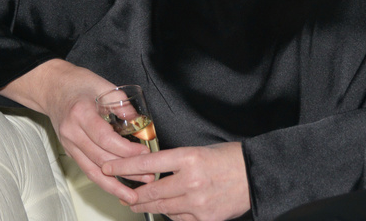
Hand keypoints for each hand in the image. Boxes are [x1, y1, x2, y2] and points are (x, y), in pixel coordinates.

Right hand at [0, 59, 151, 201]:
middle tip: (147, 175)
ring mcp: (69, 144)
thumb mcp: (102, 85)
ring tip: (133, 194)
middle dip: (125, 169)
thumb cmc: (76, 83)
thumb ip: (121, 104)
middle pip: (100, 158)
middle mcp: (72, 132)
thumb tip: (139, 122)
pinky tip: (116, 188)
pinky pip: (87, 169)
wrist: (51, 87)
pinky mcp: (70, 150)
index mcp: (80, 113)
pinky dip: (102, 181)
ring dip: (114, 184)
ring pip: (92, 170)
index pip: (104, 138)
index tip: (143, 153)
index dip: (125, 149)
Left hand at [102, 142, 250, 220]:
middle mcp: (191, 180)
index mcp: (189, 157)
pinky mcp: (205, 219)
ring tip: (140, 203)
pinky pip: (179, 220)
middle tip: (124, 194)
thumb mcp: (200, 150)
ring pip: (162, 208)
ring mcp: (198, 202)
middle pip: (150, 192)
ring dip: (148, 206)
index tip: (109, 168)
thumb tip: (153, 171)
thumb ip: (176, 162)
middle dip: (133, 194)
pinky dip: (171, 215)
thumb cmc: (229, 158)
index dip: (124, 167)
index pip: (147, 163)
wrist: (256, 174)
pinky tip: (169, 209)